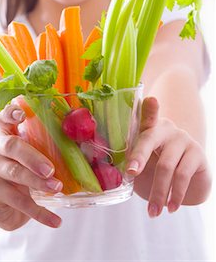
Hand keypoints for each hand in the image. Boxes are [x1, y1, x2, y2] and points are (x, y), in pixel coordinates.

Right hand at [0, 99, 62, 230]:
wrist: (1, 197)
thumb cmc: (23, 165)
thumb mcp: (31, 150)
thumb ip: (46, 141)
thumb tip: (86, 135)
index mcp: (5, 131)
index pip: (3, 116)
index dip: (11, 112)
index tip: (22, 113)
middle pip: (12, 146)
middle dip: (32, 157)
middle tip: (50, 169)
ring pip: (15, 174)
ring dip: (37, 182)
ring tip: (57, 187)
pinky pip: (19, 203)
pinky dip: (39, 213)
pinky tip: (55, 220)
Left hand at [126, 97, 210, 216]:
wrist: (186, 181)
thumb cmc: (156, 168)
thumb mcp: (142, 164)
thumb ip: (131, 161)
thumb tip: (114, 172)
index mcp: (148, 127)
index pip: (145, 115)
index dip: (147, 108)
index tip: (150, 100)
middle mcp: (166, 128)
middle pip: (150, 139)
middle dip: (139, 156)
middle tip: (131, 173)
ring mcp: (183, 139)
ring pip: (166, 166)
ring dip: (158, 192)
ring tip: (153, 211)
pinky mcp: (197, 153)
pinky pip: (183, 175)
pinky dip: (175, 195)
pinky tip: (170, 207)